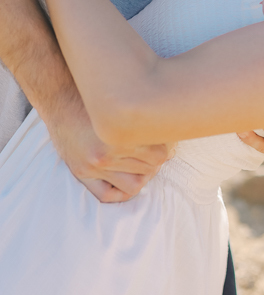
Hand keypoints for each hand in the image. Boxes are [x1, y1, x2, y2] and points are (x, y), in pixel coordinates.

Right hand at [47, 94, 171, 202]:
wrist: (60, 99)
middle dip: (154, 162)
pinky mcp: (81, 172)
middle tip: (152, 153)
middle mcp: (107, 153)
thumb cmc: (98, 98)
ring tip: (139, 164)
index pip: (161, 154)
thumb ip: (145, 118)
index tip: (164, 144)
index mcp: (122, 134)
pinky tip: (124, 179)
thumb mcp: (123, 104)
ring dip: (141, 176)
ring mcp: (94, 165)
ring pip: (135, 184)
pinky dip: (121, 192)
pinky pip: (107, 195)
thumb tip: (173, 127)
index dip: (166, 149)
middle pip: (150, 169)